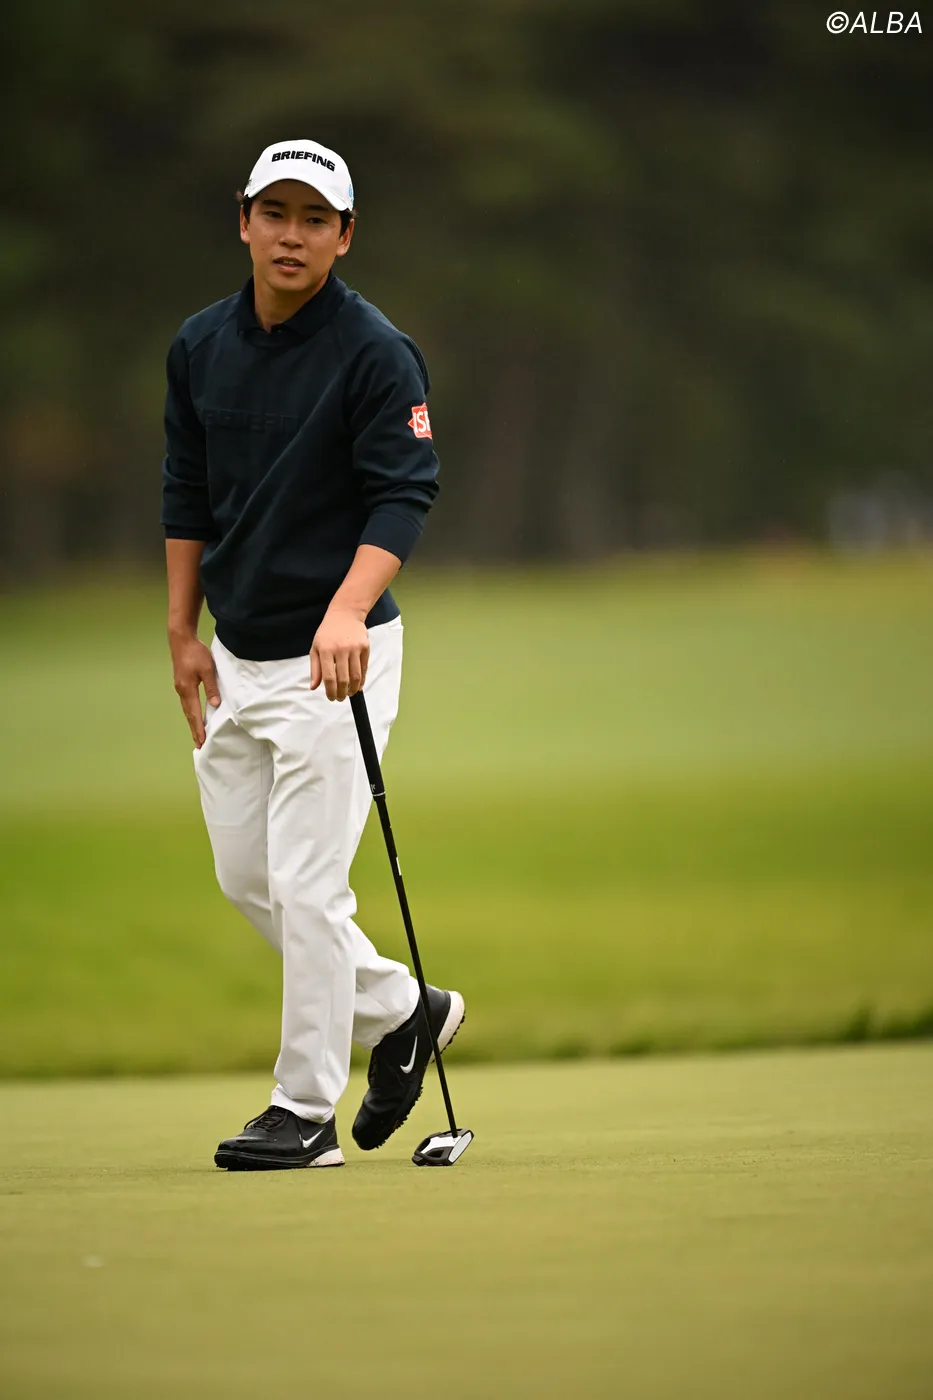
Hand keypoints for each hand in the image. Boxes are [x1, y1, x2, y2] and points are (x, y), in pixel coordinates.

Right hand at [170, 631, 220, 746]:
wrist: (181, 639)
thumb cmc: (195, 652)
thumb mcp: (207, 669)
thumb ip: (211, 687)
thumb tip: (215, 704)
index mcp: (187, 689)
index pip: (194, 713)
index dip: (198, 728)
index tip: (201, 741)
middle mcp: (181, 690)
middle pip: (188, 714)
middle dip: (194, 729)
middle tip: (199, 744)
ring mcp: (180, 687)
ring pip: (187, 708)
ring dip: (192, 721)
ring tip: (197, 733)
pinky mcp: (182, 682)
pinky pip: (187, 702)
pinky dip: (191, 711)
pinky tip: (195, 714)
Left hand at [311, 606, 369, 700]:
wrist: (345, 614)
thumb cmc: (327, 633)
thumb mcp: (315, 648)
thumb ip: (315, 669)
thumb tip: (314, 687)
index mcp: (325, 650)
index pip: (329, 677)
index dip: (330, 691)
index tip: (331, 698)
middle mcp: (340, 649)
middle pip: (343, 679)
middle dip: (342, 693)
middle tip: (340, 698)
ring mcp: (354, 648)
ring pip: (355, 676)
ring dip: (352, 689)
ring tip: (349, 693)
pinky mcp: (365, 647)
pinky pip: (364, 668)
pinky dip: (361, 680)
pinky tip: (358, 685)